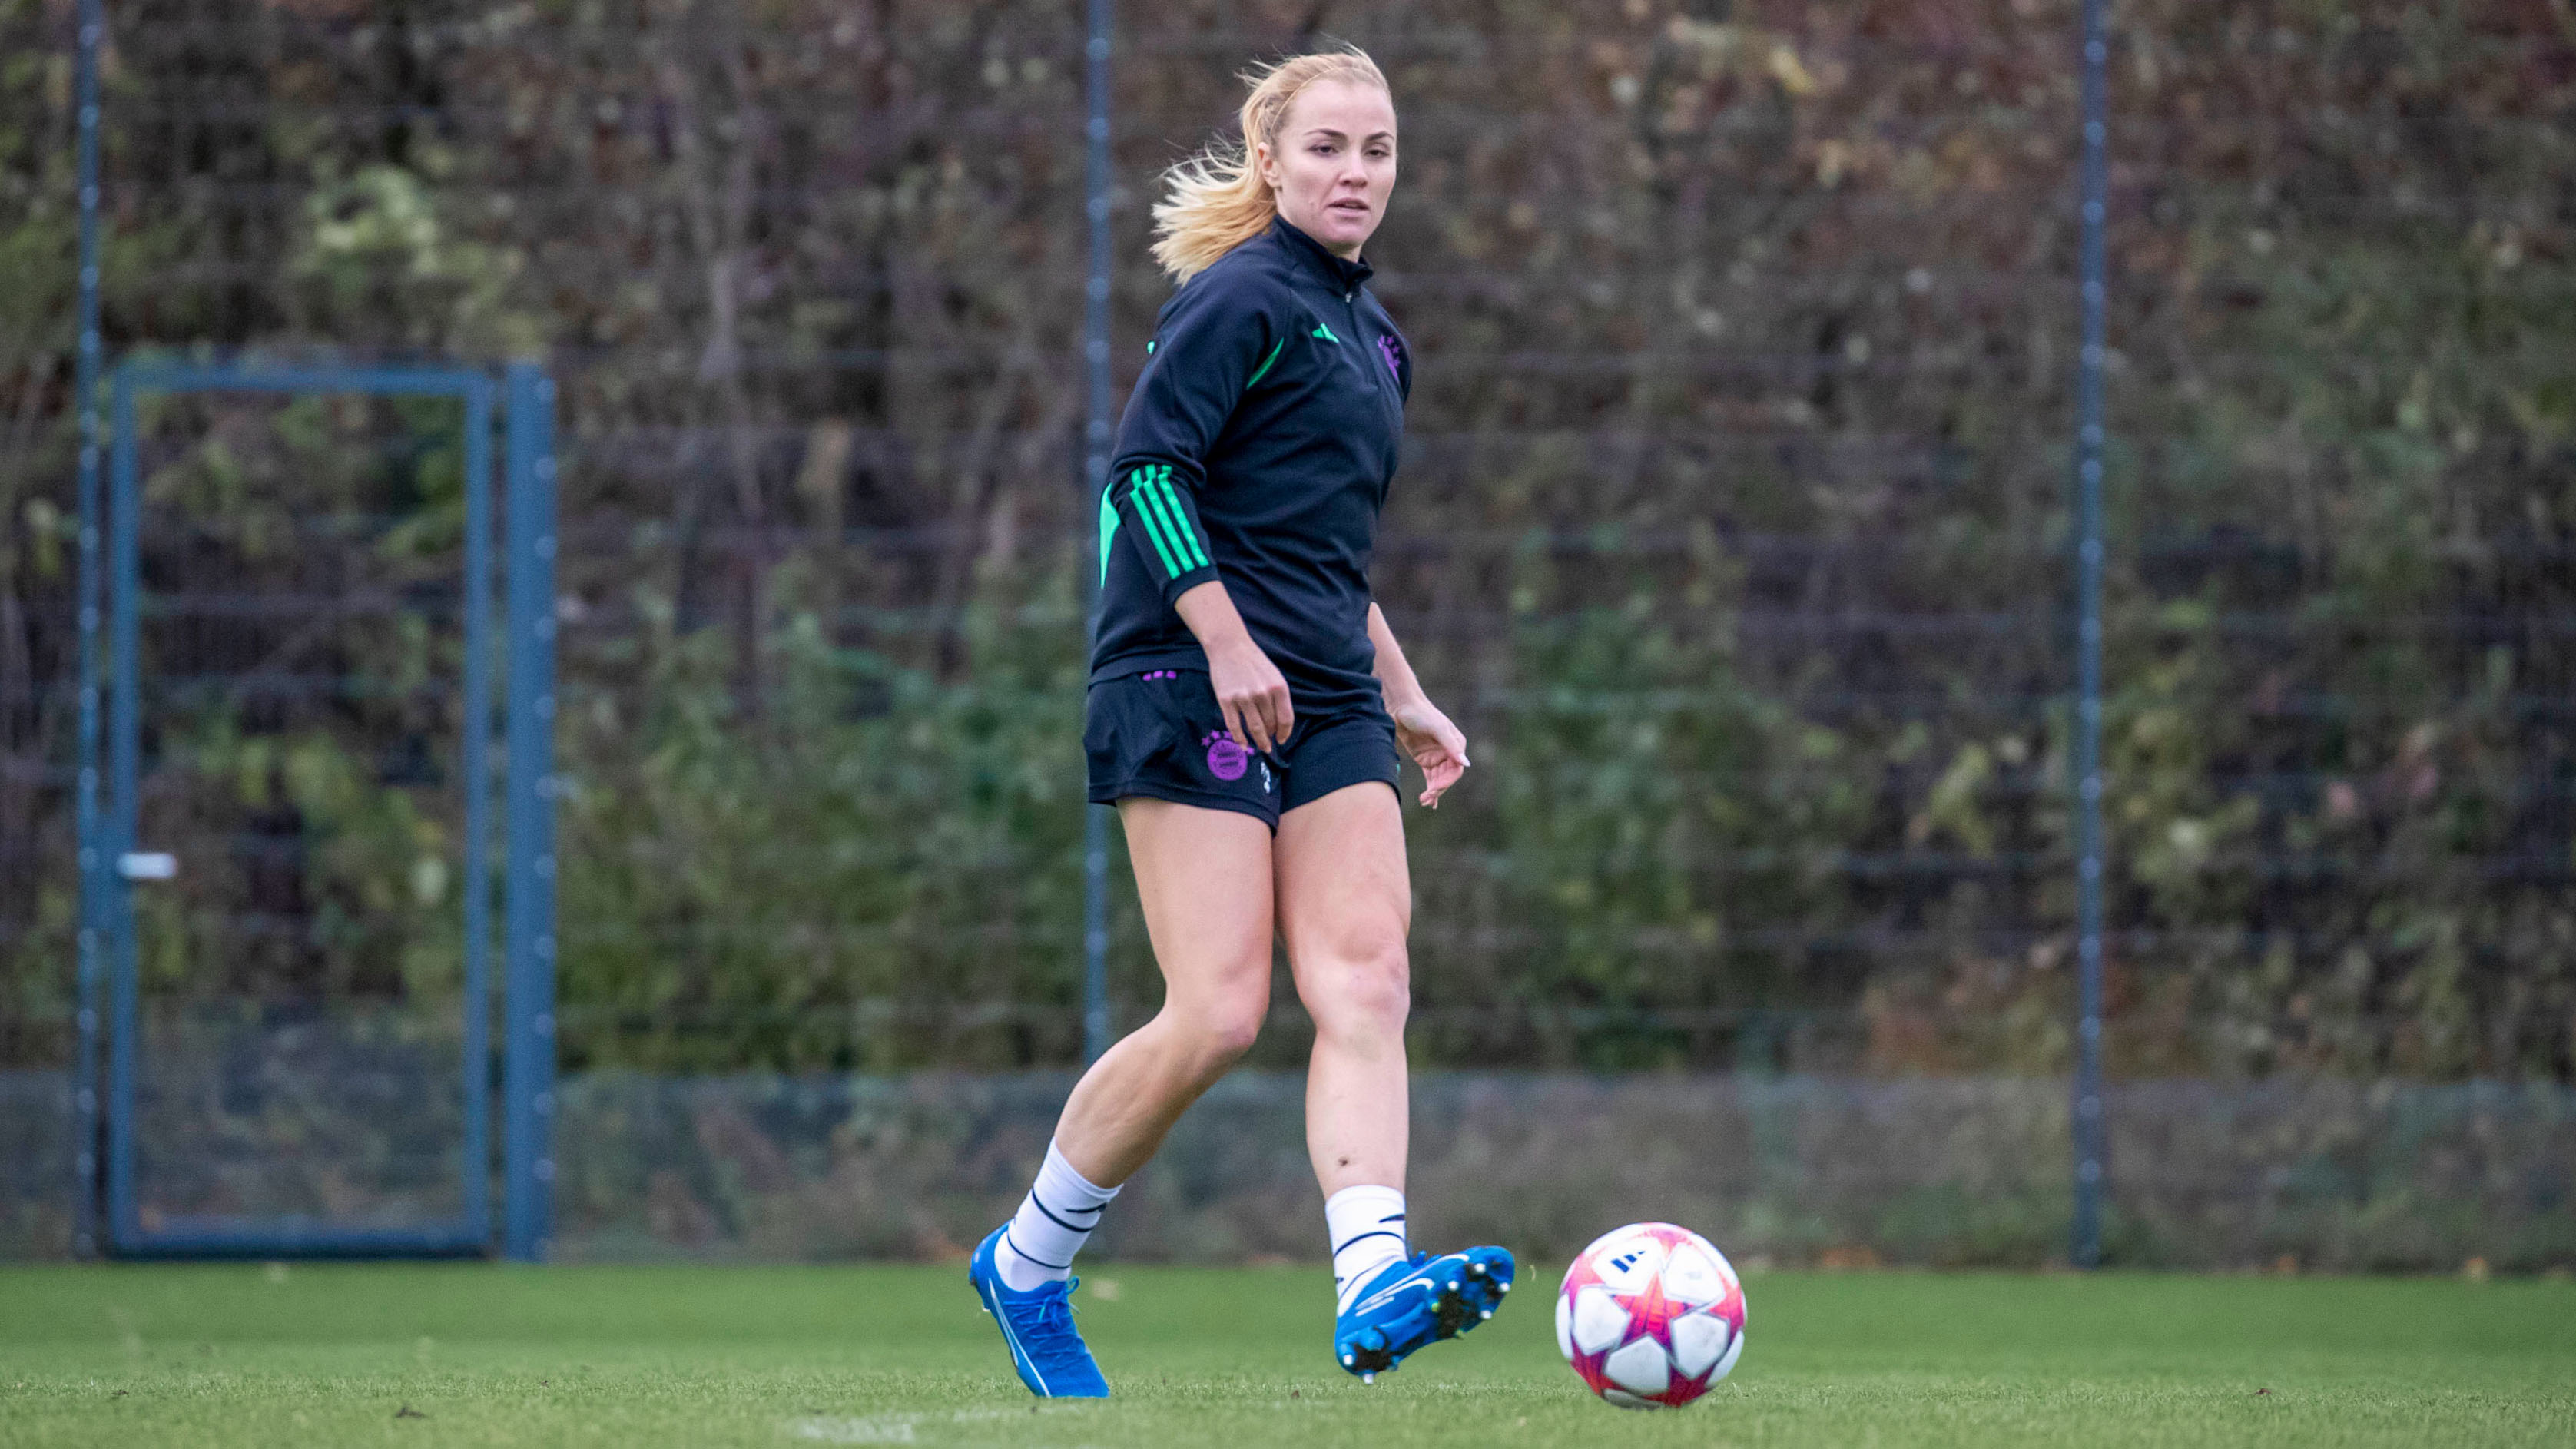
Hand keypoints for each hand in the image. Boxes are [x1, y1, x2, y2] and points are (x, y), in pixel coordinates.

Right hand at [1208, 636, 1293, 753]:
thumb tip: (1278, 724)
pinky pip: (1234, 725)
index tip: (1282, 740)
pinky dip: (1239, 738)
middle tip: (1269, 742)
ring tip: (1261, 747)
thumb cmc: (1253, 661)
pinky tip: (1243, 745)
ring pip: (1254, 728)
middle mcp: (1262, 693)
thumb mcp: (1274, 675)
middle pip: (1270, 724)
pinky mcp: (1226, 700)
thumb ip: (1278, 697)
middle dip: (1271, 735)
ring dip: (1259, 741)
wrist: (1229, 646)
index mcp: (1278, 687)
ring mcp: (1243, 697)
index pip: (1286, 719)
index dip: (1285, 733)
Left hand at [1390, 695, 1468, 807]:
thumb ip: (1451, 746)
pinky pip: (1430, 778)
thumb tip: (1465, 763)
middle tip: (1426, 798)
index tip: (1435, 788)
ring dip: (1433, 792)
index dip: (1447, 781)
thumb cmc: (1421, 713)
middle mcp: (1449, 752)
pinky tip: (1429, 801)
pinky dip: (1430, 789)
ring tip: (1424, 801)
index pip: (1456, 769)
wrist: (1401, 706)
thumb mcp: (1437, 728)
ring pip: (1438, 780)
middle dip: (1438, 789)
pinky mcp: (1424, 759)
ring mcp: (1436, 756)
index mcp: (1457, 744)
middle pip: (1447, 777)